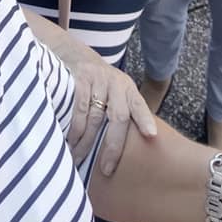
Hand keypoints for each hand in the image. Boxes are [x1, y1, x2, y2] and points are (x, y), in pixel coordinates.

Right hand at [66, 53, 156, 175]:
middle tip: (107, 168)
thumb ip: (121, 110)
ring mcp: (98, 79)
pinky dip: (74, 129)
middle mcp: (115, 83)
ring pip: (95, 117)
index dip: (145, 119)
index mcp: (127, 88)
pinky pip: (78, 109)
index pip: (138, 105)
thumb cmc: (97, 82)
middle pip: (119, 116)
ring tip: (79, 159)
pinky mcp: (80, 79)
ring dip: (86, 142)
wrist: (73, 53)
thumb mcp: (114, 90)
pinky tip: (70, 142)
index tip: (151, 135)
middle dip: (113, 145)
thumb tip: (129, 148)